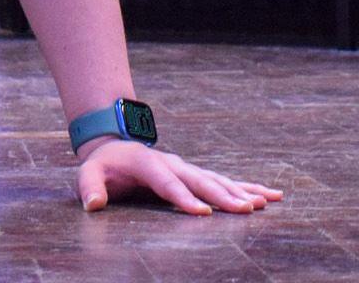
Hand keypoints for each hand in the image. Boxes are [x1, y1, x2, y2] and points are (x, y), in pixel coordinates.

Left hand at [75, 140, 282, 214]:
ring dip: (242, 191)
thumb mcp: (88, 173)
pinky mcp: (196, 175)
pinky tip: (270, 196)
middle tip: (245, 209)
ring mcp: (187, 168)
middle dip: (223, 196)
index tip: (202, 213)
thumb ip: (89, 188)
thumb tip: (93, 205)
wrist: (115, 145)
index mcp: (149, 163)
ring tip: (265, 202)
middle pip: (201, 181)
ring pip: (218, 180)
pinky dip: (248, 187)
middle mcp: (173, 163)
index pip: (168, 184)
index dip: (184, 198)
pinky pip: (225, 181)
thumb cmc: (103, 165)